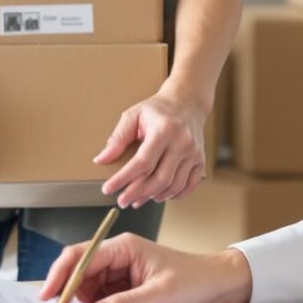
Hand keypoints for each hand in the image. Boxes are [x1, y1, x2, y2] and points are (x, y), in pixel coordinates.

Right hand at [39, 239, 252, 302]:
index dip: (62, 274)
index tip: (50, 295)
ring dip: (81, 301)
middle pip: (80, 270)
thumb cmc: (195, 278)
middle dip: (67, 290)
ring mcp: (121, 273)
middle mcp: (119, 257)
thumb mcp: (160, 292)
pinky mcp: (126, 288)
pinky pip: (102, 298)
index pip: (82, 255)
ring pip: (88, 287)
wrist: (216, 285)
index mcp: (124, 247)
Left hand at [92, 88, 208, 207]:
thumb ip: (118, 138)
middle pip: (159, 178)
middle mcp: (182, 142)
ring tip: (137, 200)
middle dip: (137, 193)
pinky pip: (190, 185)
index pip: (142, 162)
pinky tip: (160, 196)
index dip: (124, 179)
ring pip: (174, 185)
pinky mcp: (200, 160)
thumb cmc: (158, 109)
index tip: (108, 189)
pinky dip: (174, 195)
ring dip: (153, 196)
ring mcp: (194, 153)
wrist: (187, 102)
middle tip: (122, 201)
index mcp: (164, 130)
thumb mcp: (133, 116)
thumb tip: (101, 159)